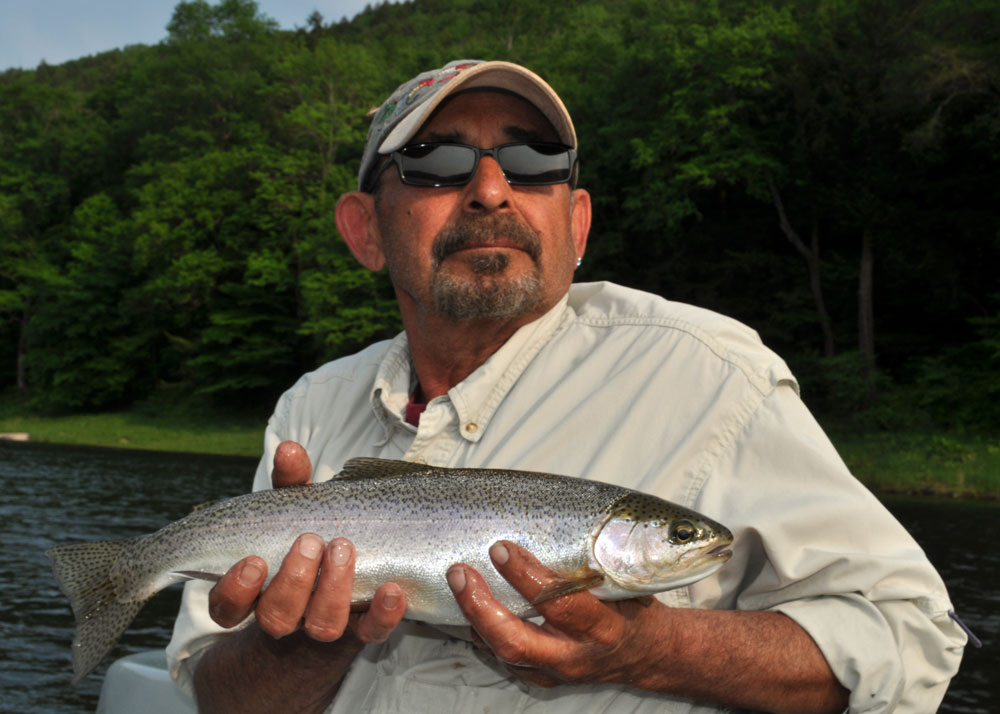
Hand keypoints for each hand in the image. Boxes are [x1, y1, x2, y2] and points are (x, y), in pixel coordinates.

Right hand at [207, 441, 405, 644]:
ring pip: (321, 626)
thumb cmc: (307, 540)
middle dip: (294, 580)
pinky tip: (391, 590)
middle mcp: (286, 616)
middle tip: (311, 540)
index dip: (235, 591)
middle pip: (277, 615)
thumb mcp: (294, 510)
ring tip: (343, 548)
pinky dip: (382, 614)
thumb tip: (289, 449)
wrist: (340, 591)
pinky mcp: (363, 629)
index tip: (253, 561)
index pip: (228, 607)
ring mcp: (324, 627)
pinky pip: (372, 633)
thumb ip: (289, 483)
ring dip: (333, 589)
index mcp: (256, 593)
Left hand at [446, 540, 662, 688]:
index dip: (526, 577)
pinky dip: (482, 635)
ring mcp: (556, 672)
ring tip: (458, 583)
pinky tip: (470, 611)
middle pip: (516, 641)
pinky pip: (504, 661)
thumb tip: (552, 520)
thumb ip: (595, 561)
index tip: (501, 549)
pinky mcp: (544, 679)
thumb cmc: (635, 607)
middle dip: (481, 607)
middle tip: (460, 573)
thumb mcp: (626, 582)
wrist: (649, 654)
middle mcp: (575, 656)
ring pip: (504, 654)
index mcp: (602, 627)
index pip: (559, 604)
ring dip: (474, 618)